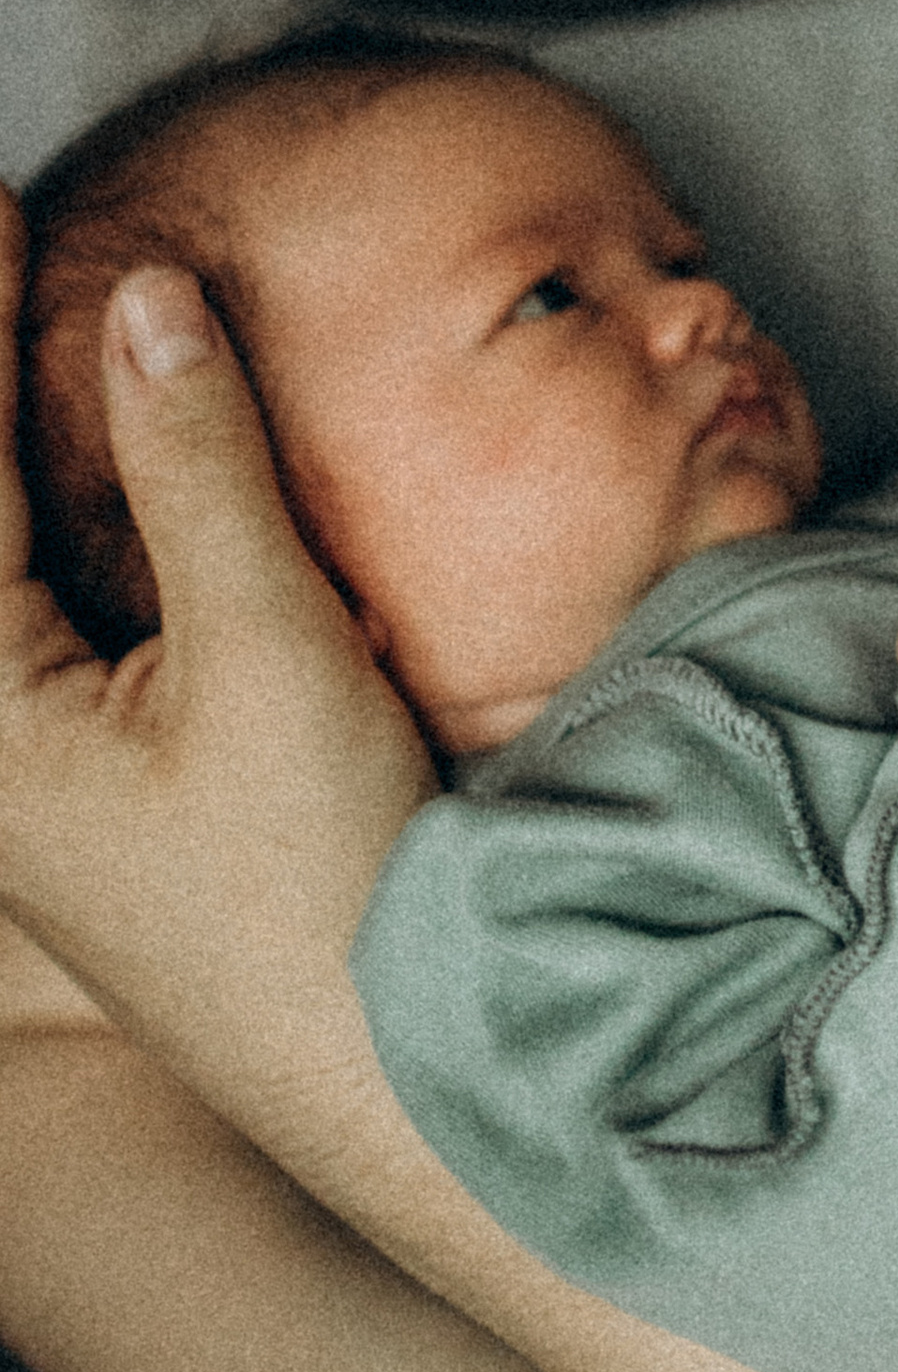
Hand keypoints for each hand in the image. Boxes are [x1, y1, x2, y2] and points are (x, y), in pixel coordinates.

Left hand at [0, 203, 431, 1089]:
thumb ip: (197, 470)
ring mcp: (30, 768)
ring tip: (20, 310)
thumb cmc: (324, 891)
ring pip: (5, 552)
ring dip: (14, 435)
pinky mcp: (97, 777)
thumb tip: (146, 305)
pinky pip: (53, 601)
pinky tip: (108, 441)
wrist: (385, 1066)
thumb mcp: (270, 655)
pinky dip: (71, 503)